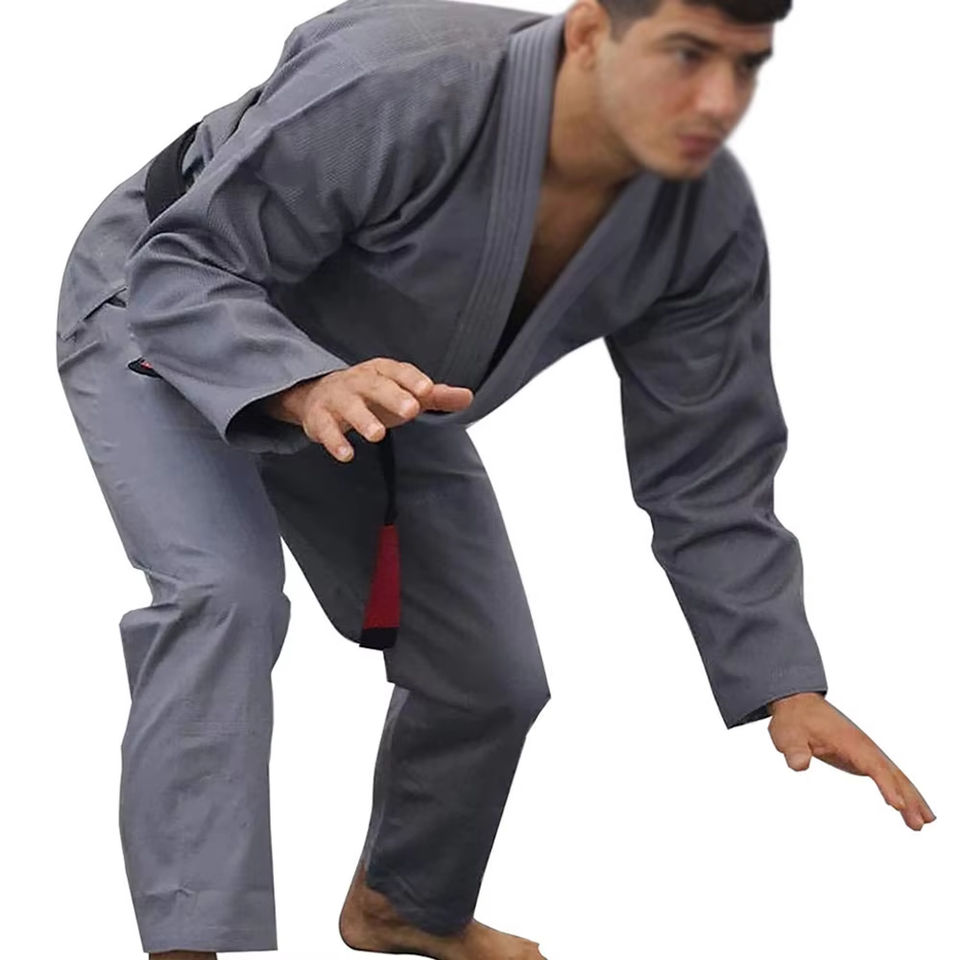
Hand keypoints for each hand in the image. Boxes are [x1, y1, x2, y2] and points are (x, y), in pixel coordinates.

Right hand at [263, 357, 472, 461]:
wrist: (320, 395)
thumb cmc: (372, 395)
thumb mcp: (404, 394)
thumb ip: (435, 397)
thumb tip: (469, 397)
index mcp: (382, 371)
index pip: (399, 371)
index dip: (412, 380)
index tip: (427, 390)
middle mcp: (359, 381)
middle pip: (376, 386)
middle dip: (393, 396)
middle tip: (411, 410)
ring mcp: (337, 398)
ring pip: (350, 406)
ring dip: (363, 419)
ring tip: (378, 435)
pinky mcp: (319, 418)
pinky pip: (325, 428)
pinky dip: (334, 441)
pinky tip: (347, 455)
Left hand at [766, 692, 935, 830]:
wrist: (798, 704)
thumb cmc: (794, 721)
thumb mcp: (787, 735)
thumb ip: (794, 750)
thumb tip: (799, 765)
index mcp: (848, 741)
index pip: (872, 765)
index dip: (886, 785)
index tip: (897, 805)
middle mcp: (864, 746)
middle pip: (892, 773)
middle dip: (908, 797)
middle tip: (919, 823)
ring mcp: (866, 751)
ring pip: (895, 775)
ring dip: (912, 796)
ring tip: (926, 822)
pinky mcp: (863, 757)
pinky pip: (888, 775)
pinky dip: (902, 790)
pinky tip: (910, 808)